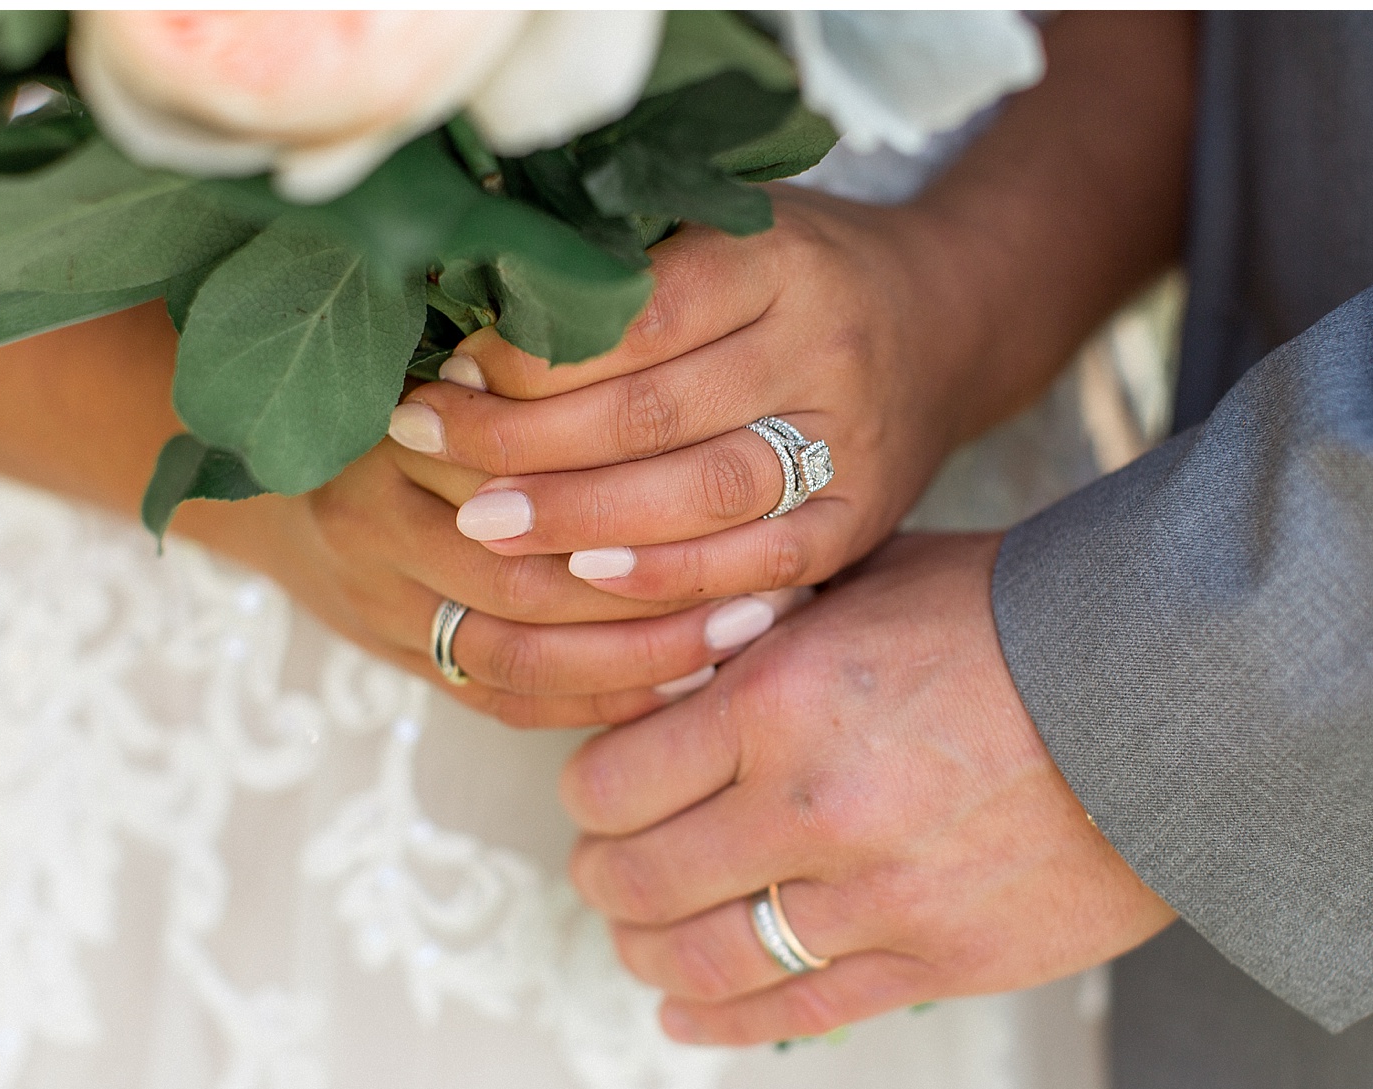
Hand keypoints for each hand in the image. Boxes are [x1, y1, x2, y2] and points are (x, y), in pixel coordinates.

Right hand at [182, 433, 808, 728]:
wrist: (269, 467)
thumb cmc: (399, 388)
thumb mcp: (456, 347)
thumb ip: (535, 371)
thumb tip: (676, 382)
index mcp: (395, 427)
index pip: (528, 479)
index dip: (633, 502)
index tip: (736, 510)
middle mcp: (371, 518)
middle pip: (528, 583)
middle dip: (648, 604)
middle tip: (753, 605)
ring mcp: (372, 597)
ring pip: (514, 656)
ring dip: (628, 665)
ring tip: (722, 652)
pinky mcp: (387, 652)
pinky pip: (495, 698)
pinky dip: (583, 702)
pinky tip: (663, 691)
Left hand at [392, 188, 986, 602]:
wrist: (944, 325)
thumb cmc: (798, 273)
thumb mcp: (730, 223)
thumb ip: (629, 254)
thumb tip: (469, 291)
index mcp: (783, 258)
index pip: (636, 312)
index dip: (531, 351)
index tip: (449, 370)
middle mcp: (824, 348)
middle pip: (653, 410)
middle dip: (524, 442)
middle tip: (428, 453)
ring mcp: (850, 443)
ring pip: (699, 493)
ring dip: (579, 517)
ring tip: (479, 525)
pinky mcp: (859, 518)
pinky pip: (755, 562)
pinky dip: (668, 579)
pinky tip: (585, 581)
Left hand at [558, 532, 1175, 1043]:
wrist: (1174, 689)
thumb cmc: (1023, 617)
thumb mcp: (871, 580)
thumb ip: (763, 627)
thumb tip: (676, 674)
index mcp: (779, 694)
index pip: (611, 780)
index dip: (590, 792)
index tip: (602, 793)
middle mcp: (808, 803)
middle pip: (636, 878)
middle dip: (606, 874)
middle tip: (611, 864)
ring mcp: (872, 896)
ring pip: (698, 959)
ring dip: (646, 953)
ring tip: (641, 941)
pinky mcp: (935, 962)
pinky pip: (791, 1011)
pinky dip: (717, 1019)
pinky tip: (687, 1011)